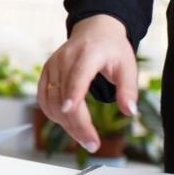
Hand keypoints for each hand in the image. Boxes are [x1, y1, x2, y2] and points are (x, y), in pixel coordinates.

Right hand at [37, 15, 136, 152]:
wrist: (94, 30)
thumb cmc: (112, 50)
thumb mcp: (128, 66)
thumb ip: (128, 89)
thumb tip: (129, 112)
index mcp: (89, 53)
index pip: (77, 75)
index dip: (72, 93)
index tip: (69, 111)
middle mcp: (66, 58)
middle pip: (64, 95)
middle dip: (77, 124)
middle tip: (92, 144)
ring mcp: (52, 65)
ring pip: (52, 102)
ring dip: (66, 124)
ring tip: (84, 137)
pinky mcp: (45, 73)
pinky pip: (44, 100)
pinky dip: (54, 115)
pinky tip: (69, 124)